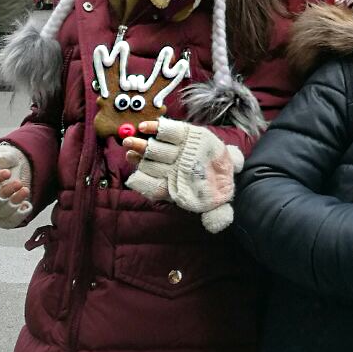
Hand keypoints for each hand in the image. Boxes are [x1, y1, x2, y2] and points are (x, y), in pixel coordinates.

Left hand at [123, 118, 242, 232]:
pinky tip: (145, 126)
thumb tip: (216, 225)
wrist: (225, 171)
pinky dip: (156, 128)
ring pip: (155, 148)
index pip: (154, 186)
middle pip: (150, 163)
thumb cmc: (217, 189)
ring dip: (141, 144)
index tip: (133, 177)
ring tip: (129, 139)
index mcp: (174, 187)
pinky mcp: (184, 135)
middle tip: (127, 145)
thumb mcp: (218, 205)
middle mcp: (172, 170)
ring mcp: (176, 152)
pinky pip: (168, 131)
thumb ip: (217, 214)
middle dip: (138, 154)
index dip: (142, 181)